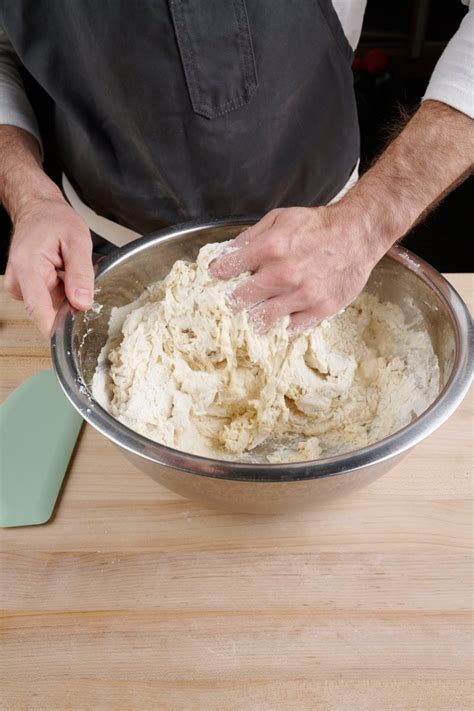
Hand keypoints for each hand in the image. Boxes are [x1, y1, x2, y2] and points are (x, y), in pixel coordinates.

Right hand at [4, 196, 93, 337]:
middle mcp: (19, 280)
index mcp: (28, 267)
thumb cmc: (53, 219)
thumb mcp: (77, 239)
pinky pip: (49, 300)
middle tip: (79, 277)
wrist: (37, 210)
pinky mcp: (26, 289)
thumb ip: (81, 273)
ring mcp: (21, 286)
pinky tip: (63, 273)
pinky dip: (61, 290)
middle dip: (69, 303)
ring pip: (51, 306)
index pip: (38, 309)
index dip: (55, 329)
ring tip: (69, 269)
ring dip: (66, 295)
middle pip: (48, 310)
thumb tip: (82, 303)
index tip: (70, 340)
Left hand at [209, 205, 381, 331]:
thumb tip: (226, 254)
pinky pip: (290, 329)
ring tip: (256, 312)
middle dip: (232, 299)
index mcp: (270, 248)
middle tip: (235, 299)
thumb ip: (250, 237)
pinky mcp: (319, 309)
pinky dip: (282, 324)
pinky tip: (282, 316)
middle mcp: (283, 274)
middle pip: (238, 300)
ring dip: (254, 318)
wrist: (357, 233)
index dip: (217, 274)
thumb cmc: (318, 225)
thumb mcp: (279, 218)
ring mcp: (302, 295)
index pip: (227, 269)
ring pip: (261, 321)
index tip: (218, 277)